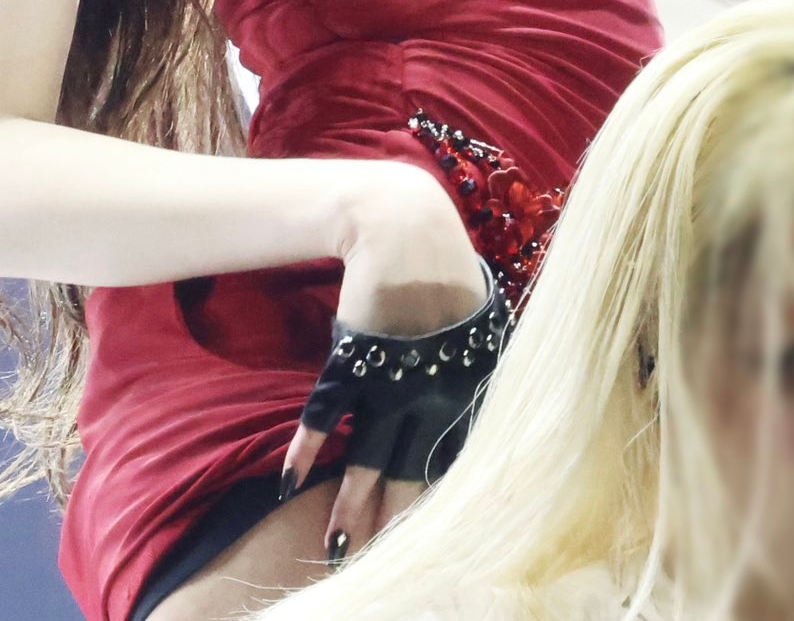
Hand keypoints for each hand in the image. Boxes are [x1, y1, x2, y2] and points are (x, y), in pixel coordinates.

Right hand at [279, 163, 487, 570]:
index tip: (436, 550)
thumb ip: (483, 380)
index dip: (442, 510)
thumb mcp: (482, 333)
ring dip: (351, 501)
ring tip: (339, 544)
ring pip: (369, 454)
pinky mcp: (355, 356)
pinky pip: (329, 410)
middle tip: (378, 567)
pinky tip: (293, 478)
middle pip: (411, 473)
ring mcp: (391, 377)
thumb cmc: (452, 277)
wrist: (409, 227)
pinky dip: (309, 444)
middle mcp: (432, 394)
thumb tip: (499, 422)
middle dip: (395, 524)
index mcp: (469, 392)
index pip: (456, 466)